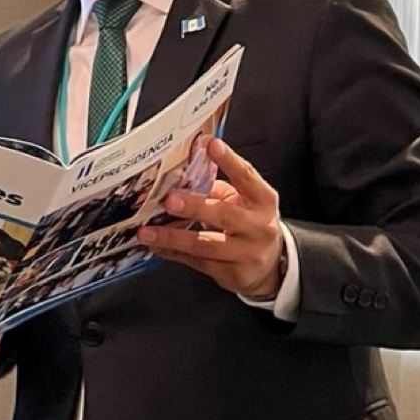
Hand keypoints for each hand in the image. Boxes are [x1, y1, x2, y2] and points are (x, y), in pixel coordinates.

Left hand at [136, 139, 285, 299]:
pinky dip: (174, 253)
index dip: (230, 161)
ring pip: (206, 244)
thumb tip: (183, 176)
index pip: (247, 177)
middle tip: (170, 200)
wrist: (271, 265)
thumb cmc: (251, 224)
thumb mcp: (244, 201)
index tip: (211, 146)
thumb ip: (217, 189)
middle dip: (195, 206)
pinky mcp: (233, 273)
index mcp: (263, 201)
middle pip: (225, 215)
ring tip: (148, 232)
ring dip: (173, 237)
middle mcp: (259, 227)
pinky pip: (198, 262)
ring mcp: (247, 253)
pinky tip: (156, 246)